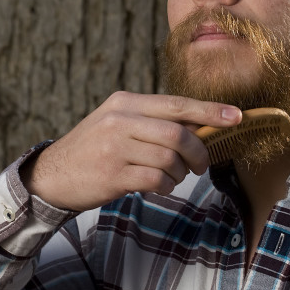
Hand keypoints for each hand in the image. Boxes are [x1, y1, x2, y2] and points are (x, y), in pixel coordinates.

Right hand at [22, 91, 240, 210]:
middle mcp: (119, 120)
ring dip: (180, 173)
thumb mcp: (117, 123)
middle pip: (178, 133)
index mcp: (124, 102)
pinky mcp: (112, 174)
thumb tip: (201, 122)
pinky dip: (166, 186)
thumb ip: (153, 121)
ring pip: (170, 158)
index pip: (176, 103)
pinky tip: (160, 187)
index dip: (210, 110)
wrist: (53, 175)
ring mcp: (114, 148)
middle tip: (202, 166)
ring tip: (173, 177)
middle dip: (199, 152)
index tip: (236, 117)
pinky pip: (156, 179)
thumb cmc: (94, 150)